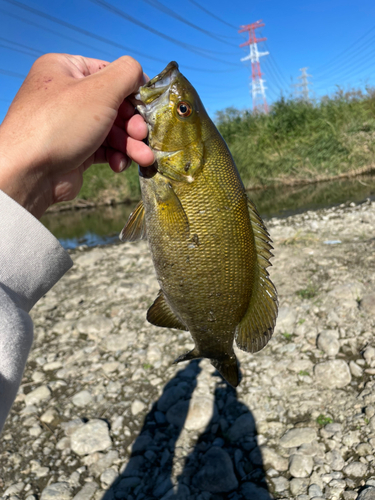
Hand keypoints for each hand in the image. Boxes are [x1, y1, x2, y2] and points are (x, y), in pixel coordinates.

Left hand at [0, 53, 153, 218]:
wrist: (30, 173)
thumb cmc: (61, 124)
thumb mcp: (100, 90)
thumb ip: (127, 74)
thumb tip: (141, 75)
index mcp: (66, 70)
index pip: (110, 73)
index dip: (133, 90)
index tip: (149, 108)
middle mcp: (67, 95)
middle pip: (115, 105)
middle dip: (134, 124)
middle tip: (144, 136)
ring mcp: (70, 124)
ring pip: (112, 130)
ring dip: (131, 145)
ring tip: (145, 158)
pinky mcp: (75, 150)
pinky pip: (104, 149)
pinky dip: (116, 156)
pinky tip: (119, 165)